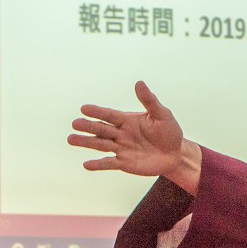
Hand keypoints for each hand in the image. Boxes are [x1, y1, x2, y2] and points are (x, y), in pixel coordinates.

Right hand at [68, 81, 200, 194]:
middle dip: (89, 126)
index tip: (84, 108)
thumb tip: (139, 83)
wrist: (175, 154)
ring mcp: (121, 149)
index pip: (110, 115)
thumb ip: (149, 100)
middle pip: (102, 129)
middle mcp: (121, 134)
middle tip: (75, 123)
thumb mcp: (162, 114)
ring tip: (71, 139)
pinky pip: (109, 164)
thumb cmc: (169, 131)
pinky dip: (98, 164)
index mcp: (128, 120)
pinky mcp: (124, 163)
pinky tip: (86, 164)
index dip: (98, 112)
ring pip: (101, 145)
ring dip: (86, 142)